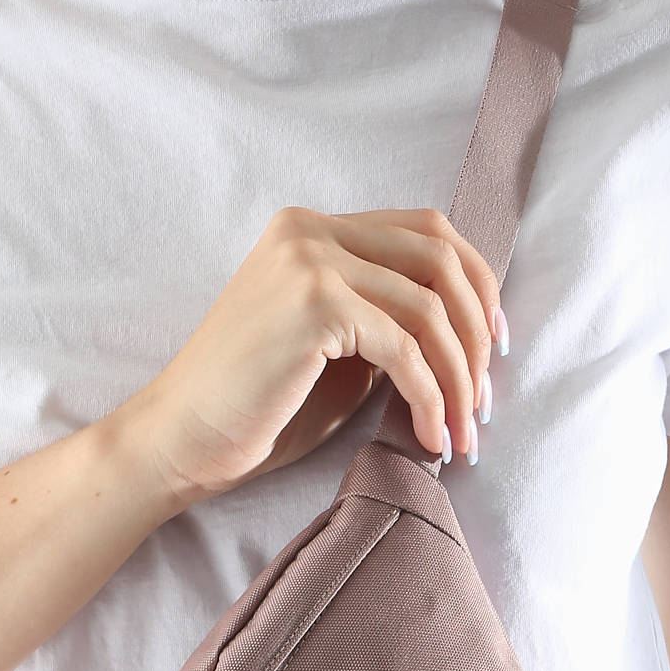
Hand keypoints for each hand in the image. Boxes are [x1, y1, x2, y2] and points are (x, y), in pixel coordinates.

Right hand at [125, 205, 500, 511]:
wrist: (177, 440)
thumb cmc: (249, 409)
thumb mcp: (330, 350)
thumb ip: (382, 322)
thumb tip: (462, 335)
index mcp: (311, 230)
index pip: (425, 230)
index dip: (476, 283)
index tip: (492, 344)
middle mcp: (310, 231)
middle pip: (440, 257)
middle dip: (478, 329)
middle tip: (486, 396)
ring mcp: (309, 261)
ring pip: (430, 309)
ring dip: (460, 377)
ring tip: (465, 431)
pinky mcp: (313, 305)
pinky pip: (404, 350)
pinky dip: (431, 398)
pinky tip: (432, 437)